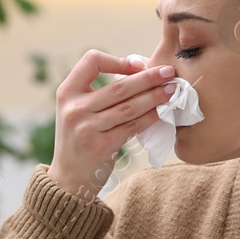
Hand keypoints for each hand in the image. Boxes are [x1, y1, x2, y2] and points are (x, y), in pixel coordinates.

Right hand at [46, 50, 177, 199]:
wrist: (68, 177)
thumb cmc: (80, 138)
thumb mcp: (77, 110)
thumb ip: (99, 93)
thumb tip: (141, 72)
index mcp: (67, 92)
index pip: (91, 61)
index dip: (117, 60)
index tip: (138, 65)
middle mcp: (75, 108)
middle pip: (118, 87)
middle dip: (148, 78)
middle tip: (169, 72)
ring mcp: (87, 128)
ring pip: (129, 107)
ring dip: (154, 97)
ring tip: (172, 90)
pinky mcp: (102, 146)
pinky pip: (133, 126)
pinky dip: (150, 117)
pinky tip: (163, 111)